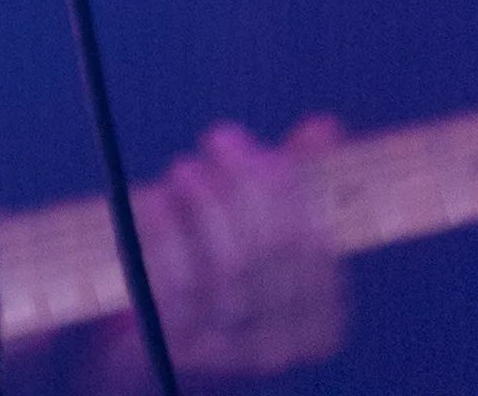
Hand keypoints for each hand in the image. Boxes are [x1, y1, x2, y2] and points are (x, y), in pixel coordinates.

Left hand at [81, 120, 347, 384]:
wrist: (156, 346)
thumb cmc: (220, 273)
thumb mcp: (263, 228)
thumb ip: (295, 181)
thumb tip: (325, 126)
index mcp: (320, 319)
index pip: (314, 246)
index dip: (285, 186)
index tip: (248, 144)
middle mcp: (282, 344)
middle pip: (274, 251)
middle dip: (245, 182)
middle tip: (216, 139)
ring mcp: (228, 351)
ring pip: (228, 267)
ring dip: (205, 202)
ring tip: (185, 169)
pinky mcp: (175, 347)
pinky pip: (174, 285)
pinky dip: (163, 232)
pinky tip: (151, 198)